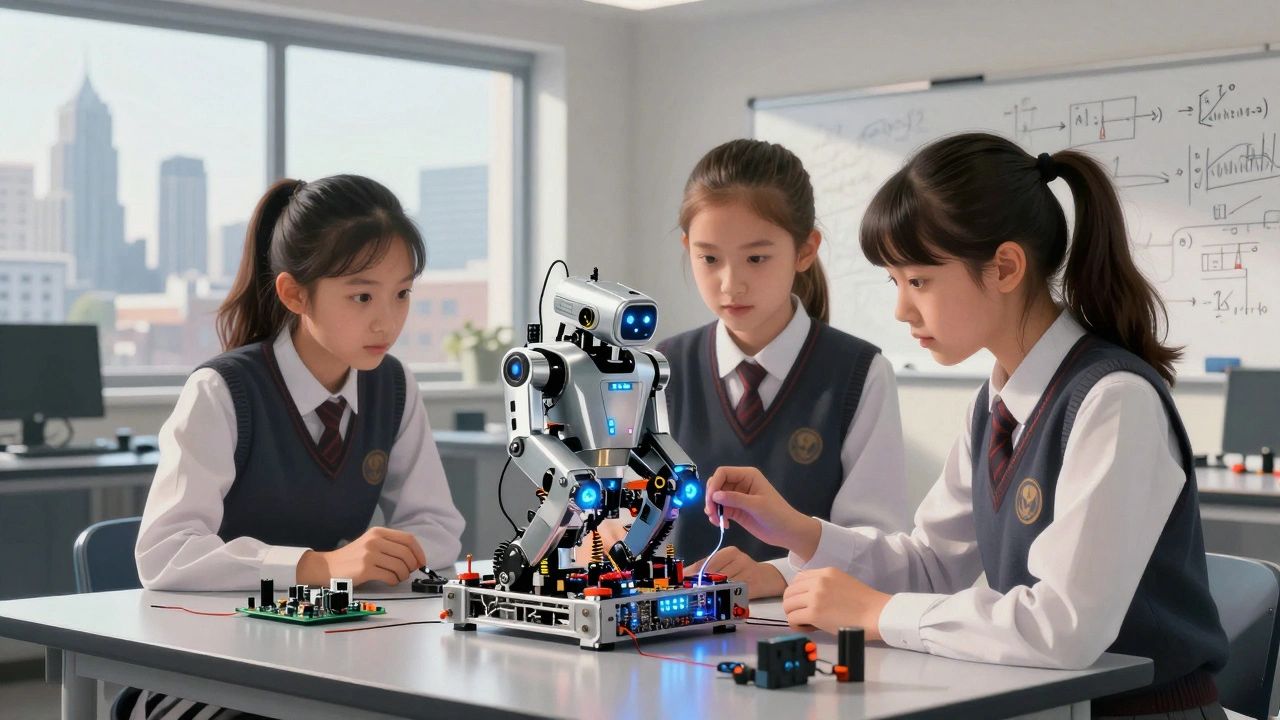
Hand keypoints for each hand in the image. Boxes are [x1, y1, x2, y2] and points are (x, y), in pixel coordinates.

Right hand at [296, 527, 426, 586]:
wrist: (328, 567)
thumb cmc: (352, 558)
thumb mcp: (370, 544)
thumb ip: (390, 546)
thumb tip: (414, 558)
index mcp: (378, 532)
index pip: (408, 539)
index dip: (418, 551)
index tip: (421, 562)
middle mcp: (375, 541)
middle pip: (406, 553)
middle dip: (412, 565)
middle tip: (408, 573)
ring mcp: (370, 554)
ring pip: (400, 566)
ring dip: (403, 575)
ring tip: (398, 578)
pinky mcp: (365, 569)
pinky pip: (390, 577)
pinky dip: (394, 581)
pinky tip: (390, 581)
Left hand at [687, 546, 786, 598]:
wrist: (769, 577)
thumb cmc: (742, 570)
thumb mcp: (726, 563)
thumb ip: (706, 567)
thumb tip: (684, 574)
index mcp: (730, 552)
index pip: (708, 562)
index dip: (693, 573)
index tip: (682, 582)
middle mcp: (739, 559)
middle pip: (714, 574)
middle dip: (700, 585)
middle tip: (689, 594)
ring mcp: (747, 572)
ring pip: (724, 584)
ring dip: (711, 593)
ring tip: (701, 600)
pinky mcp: (753, 585)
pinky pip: (735, 593)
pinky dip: (725, 599)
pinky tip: (718, 603)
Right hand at [704, 466, 821, 560]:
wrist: (787, 532)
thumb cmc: (777, 514)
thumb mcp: (756, 505)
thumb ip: (735, 499)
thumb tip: (714, 495)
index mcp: (747, 476)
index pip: (722, 473)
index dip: (714, 484)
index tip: (711, 500)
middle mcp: (740, 484)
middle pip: (716, 485)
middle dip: (711, 498)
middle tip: (712, 513)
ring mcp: (737, 497)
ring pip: (716, 498)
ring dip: (712, 509)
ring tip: (716, 521)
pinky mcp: (736, 510)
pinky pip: (721, 509)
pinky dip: (717, 516)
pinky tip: (723, 525)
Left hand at [782, 567, 891, 639]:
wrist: (876, 613)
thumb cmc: (864, 603)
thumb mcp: (842, 582)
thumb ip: (824, 585)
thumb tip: (808, 598)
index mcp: (825, 572)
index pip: (797, 579)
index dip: (797, 593)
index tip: (804, 603)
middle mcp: (818, 581)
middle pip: (789, 592)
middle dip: (792, 605)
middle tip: (803, 615)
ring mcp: (815, 596)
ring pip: (787, 605)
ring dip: (793, 615)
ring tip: (806, 622)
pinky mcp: (814, 613)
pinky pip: (793, 618)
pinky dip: (796, 625)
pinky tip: (808, 628)